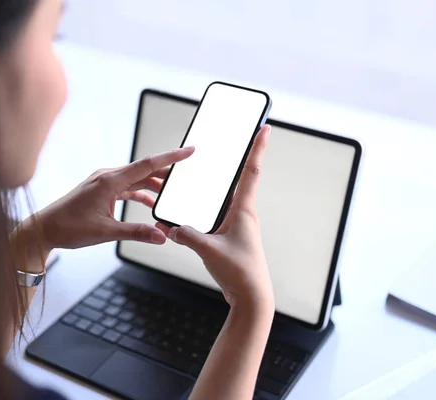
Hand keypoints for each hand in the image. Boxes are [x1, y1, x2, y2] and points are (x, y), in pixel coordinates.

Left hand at [34, 146, 194, 250]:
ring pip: (137, 179)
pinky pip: (127, 188)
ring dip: (154, 186)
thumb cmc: (68, 228)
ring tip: (171, 195)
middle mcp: (108, 177)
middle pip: (145, 170)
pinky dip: (141, 194)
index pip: (147, 165)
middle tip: (186, 178)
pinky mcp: (101, 191)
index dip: (171, 158)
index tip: (189, 151)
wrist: (44, 230)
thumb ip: (136, 232)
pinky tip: (150, 204)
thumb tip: (161, 236)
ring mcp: (104, 183)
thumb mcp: (106, 232)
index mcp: (109, 181)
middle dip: (166, 174)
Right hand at [157, 125, 273, 310]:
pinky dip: (202, 210)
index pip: (251, 171)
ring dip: (211, 188)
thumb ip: (189, 235)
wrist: (251, 296)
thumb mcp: (210, 251)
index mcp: (244, 210)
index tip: (265, 128)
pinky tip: (187, 212)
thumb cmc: (240, 272)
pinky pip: (214, 215)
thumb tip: (171, 226)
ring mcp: (236, 224)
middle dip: (231, 161)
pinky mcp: (228, 236)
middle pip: (235, 179)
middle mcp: (242, 213)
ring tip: (197, 175)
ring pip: (221, 198)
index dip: (258, 148)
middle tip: (225, 141)